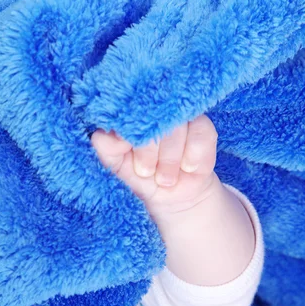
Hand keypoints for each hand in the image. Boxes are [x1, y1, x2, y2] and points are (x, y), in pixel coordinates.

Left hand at [91, 114, 218, 217]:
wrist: (172, 196)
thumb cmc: (141, 177)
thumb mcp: (118, 167)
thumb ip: (107, 150)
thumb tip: (101, 135)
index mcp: (132, 116)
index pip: (128, 109)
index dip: (128, 131)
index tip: (126, 150)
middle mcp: (156, 111)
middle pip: (153, 118)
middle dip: (148, 151)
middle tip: (146, 172)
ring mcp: (181, 117)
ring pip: (177, 127)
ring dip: (170, 159)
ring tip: (164, 179)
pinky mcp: (203, 127)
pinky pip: (201, 134)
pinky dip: (193, 156)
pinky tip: (187, 169)